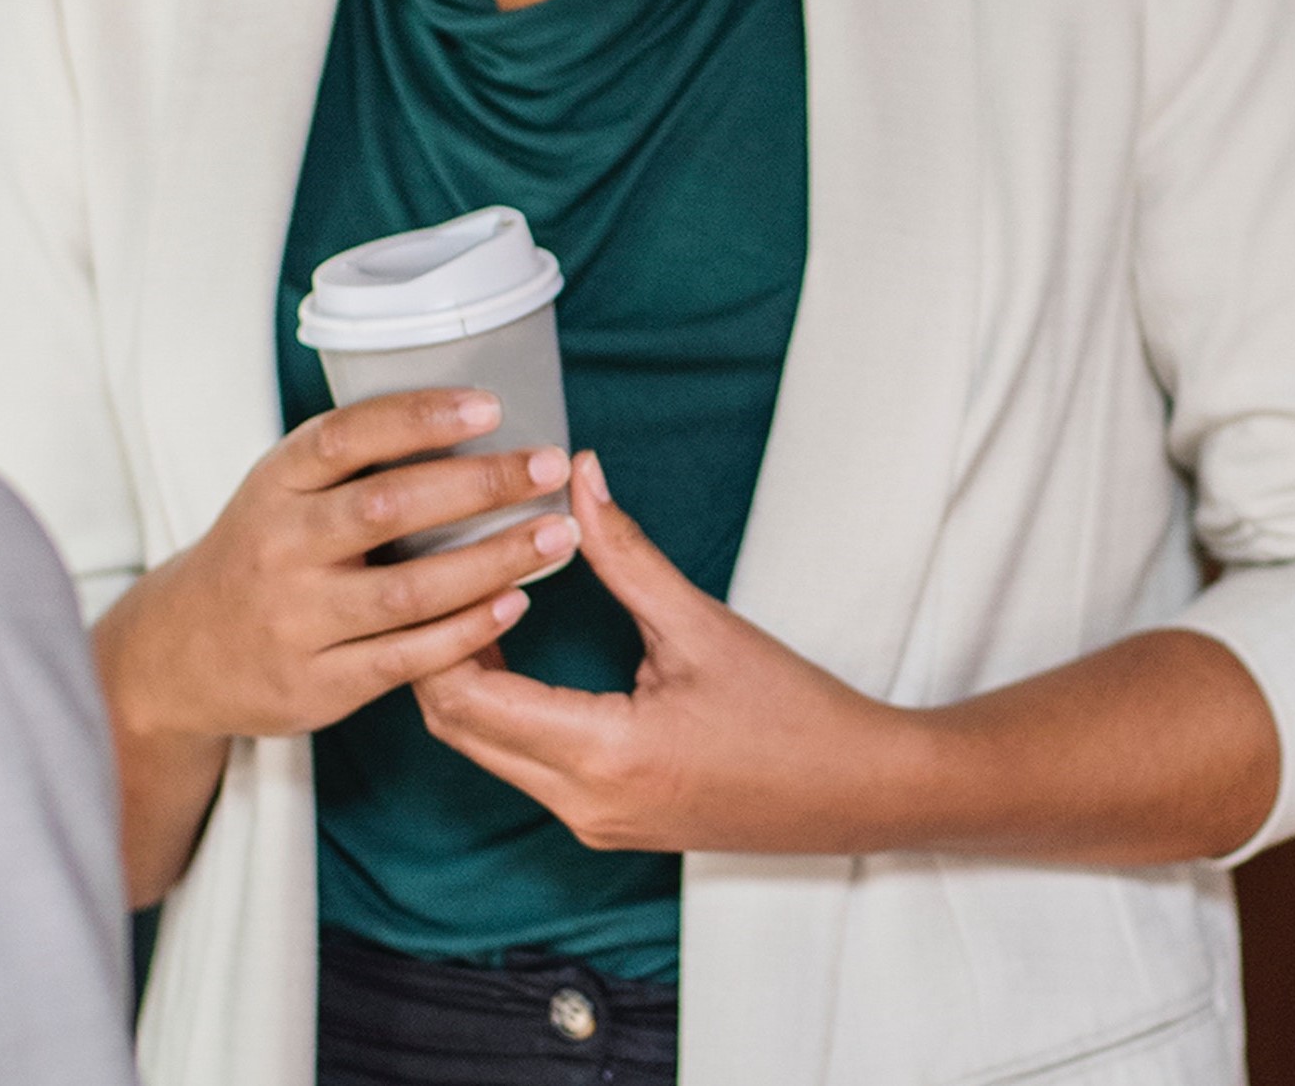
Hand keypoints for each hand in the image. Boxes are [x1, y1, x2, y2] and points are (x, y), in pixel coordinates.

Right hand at [103, 389, 579, 744]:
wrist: (182, 653)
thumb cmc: (261, 550)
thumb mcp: (280, 490)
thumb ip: (351, 464)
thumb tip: (469, 419)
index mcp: (275, 482)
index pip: (347, 436)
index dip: (419, 417)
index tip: (491, 405)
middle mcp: (280, 545)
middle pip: (387, 508)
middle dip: (478, 484)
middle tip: (548, 464)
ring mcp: (296, 618)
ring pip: (407, 590)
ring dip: (491, 560)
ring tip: (556, 536)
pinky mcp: (317, 682)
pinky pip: (406, 656)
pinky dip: (466, 630)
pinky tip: (515, 604)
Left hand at [414, 450, 924, 854]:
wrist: (864, 793)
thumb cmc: (794, 714)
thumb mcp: (700, 623)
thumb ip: (624, 549)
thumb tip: (575, 474)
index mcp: (600, 755)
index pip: (463, 696)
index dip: (434, 623)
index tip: (432, 555)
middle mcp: (581, 801)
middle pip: (456, 726)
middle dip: (430, 646)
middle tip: (433, 564)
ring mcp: (591, 819)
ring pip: (483, 748)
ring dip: (464, 675)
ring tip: (467, 590)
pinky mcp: (606, 819)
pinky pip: (520, 762)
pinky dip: (499, 705)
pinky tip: (511, 641)